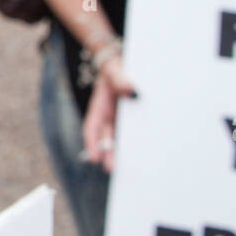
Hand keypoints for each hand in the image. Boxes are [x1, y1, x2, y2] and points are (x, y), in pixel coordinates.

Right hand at [81, 53, 134, 172]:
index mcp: (99, 107)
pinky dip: (135, 144)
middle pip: (106, 138)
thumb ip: (120, 79)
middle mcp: (108, 117)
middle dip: (108, 153)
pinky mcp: (132, 121)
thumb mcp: (115, 71)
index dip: (92, 143)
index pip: (92, 127)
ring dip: (121, 152)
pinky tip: (143, 154)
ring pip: (119, 139)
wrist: (123, 66)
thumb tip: (132, 91)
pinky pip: (133, 134)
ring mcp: (120, 120)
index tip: (94, 158)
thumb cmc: (116, 69)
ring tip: (127, 167)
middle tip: (111, 168)